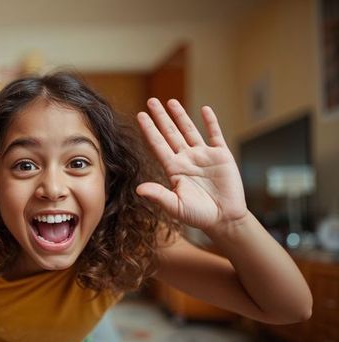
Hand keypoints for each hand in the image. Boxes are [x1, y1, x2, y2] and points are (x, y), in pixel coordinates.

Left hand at [136, 98, 247, 231]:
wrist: (224, 219)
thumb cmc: (199, 215)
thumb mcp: (176, 206)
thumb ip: (159, 195)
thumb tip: (138, 189)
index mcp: (174, 169)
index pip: (158, 144)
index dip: (149, 130)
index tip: (140, 115)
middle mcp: (186, 159)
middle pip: (170, 133)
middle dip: (161, 117)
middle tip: (151, 101)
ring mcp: (203, 156)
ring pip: (189, 130)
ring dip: (181, 116)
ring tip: (171, 102)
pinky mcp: (221, 156)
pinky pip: (215, 135)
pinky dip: (210, 122)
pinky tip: (205, 109)